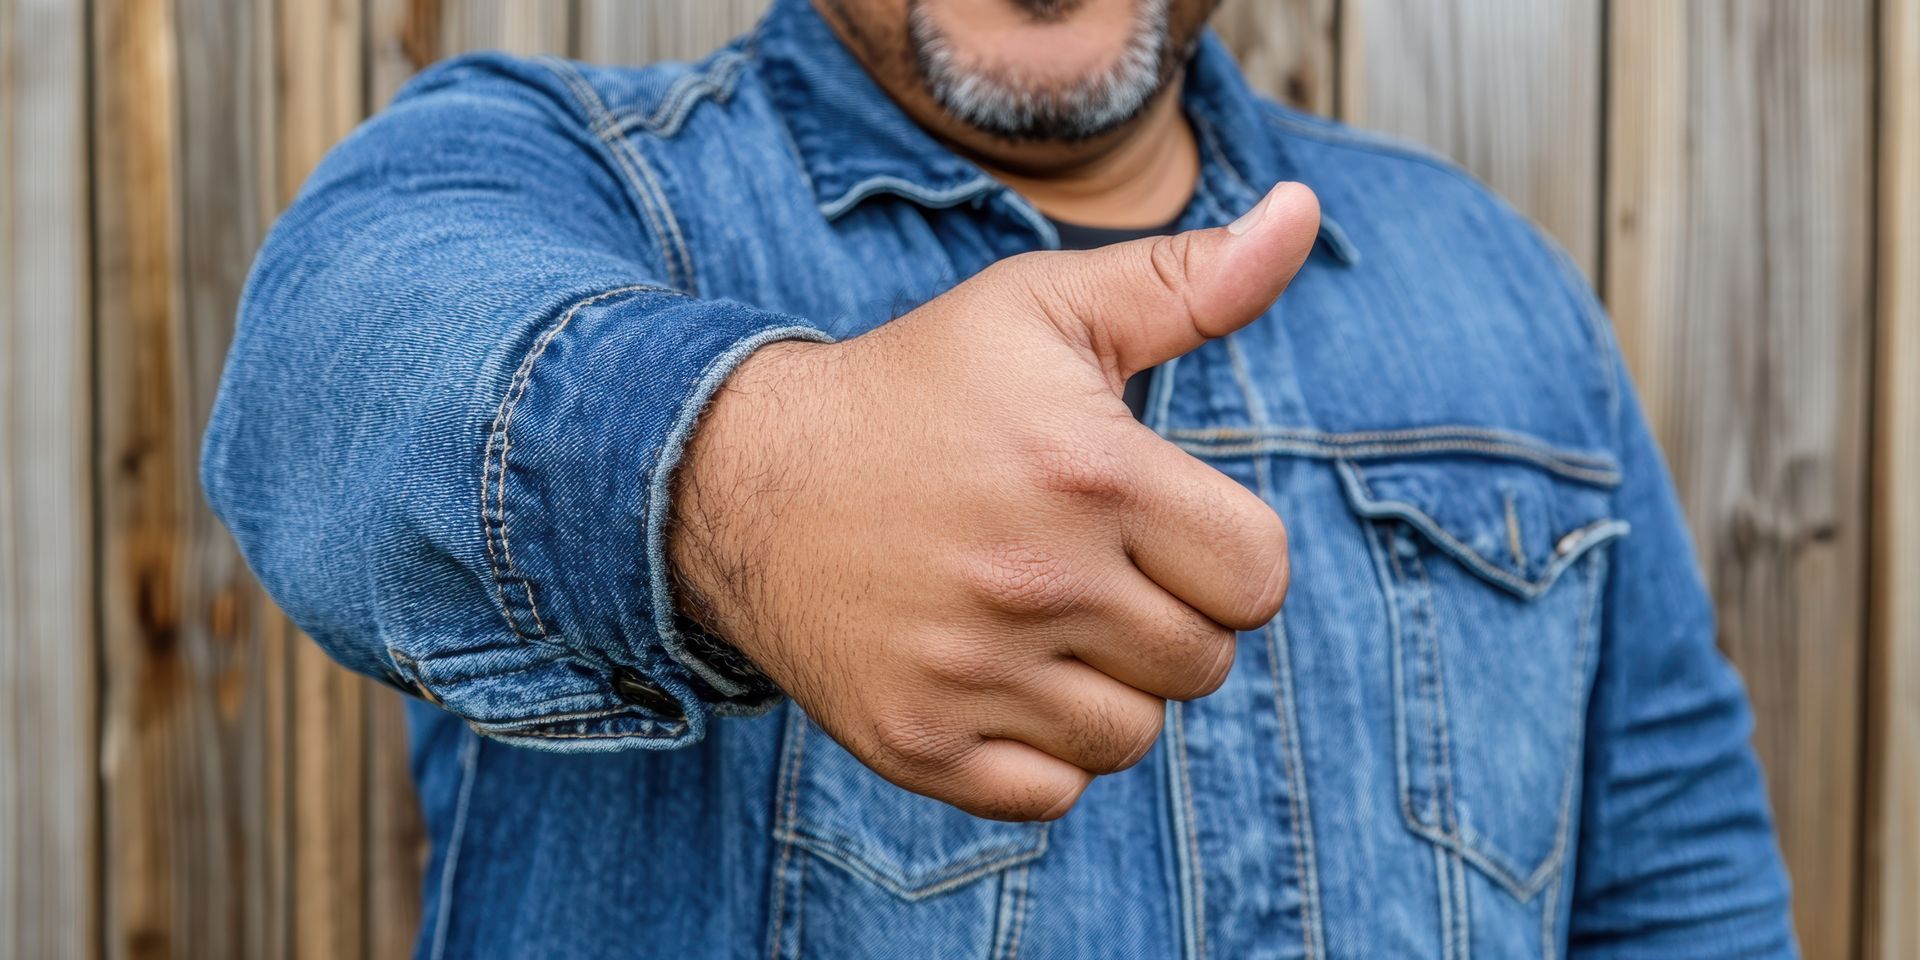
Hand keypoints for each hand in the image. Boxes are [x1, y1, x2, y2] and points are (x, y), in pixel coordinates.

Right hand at [670, 182, 1320, 819]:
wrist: (747, 478)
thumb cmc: (919, 387)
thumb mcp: (1046, 307)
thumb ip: (1190, 279)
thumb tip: (1304, 213)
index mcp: (1092, 472)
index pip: (1258, 577)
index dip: (1222, 553)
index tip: (1158, 525)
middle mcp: (1036, 579)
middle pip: (1204, 663)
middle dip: (1166, 616)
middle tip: (1084, 565)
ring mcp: (971, 672)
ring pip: (1134, 737)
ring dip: (1106, 686)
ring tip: (1036, 617)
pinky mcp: (919, 742)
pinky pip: (1054, 792)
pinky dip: (1039, 749)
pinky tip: (993, 675)